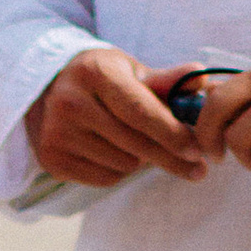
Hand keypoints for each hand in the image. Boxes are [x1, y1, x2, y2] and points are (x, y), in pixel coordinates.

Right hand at [26, 47, 208, 190]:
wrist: (47, 89)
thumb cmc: (101, 79)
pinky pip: (105, 179)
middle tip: (197, 170)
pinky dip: (119, 170)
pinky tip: (112, 152)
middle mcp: (70, 102)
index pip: (139, 111)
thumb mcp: (129, 71)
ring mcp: (56, 133)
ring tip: (132, 142)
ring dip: (140, 160)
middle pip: (135, 144)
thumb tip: (202, 78)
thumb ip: (166, 80)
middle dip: (170, 157)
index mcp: (95, 73)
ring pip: (124, 165)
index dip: (171, 134)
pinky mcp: (51, 159)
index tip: (197, 150)